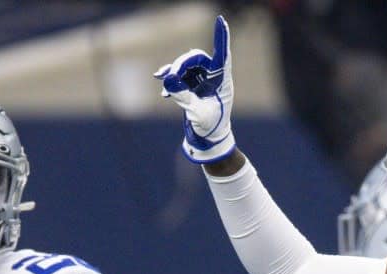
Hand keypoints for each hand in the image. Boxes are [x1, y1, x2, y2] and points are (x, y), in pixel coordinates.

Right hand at [154, 15, 234, 162]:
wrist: (208, 139)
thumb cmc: (210, 126)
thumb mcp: (196, 112)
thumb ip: (182, 95)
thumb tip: (168, 78)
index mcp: (222, 81)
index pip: (223, 55)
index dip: (221, 37)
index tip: (221, 20)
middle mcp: (214, 77)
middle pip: (197, 58)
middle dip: (181, 64)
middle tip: (170, 74)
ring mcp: (203, 81)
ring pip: (186, 66)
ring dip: (174, 71)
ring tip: (163, 82)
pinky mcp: (193, 87)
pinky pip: (180, 76)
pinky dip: (171, 80)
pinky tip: (163, 89)